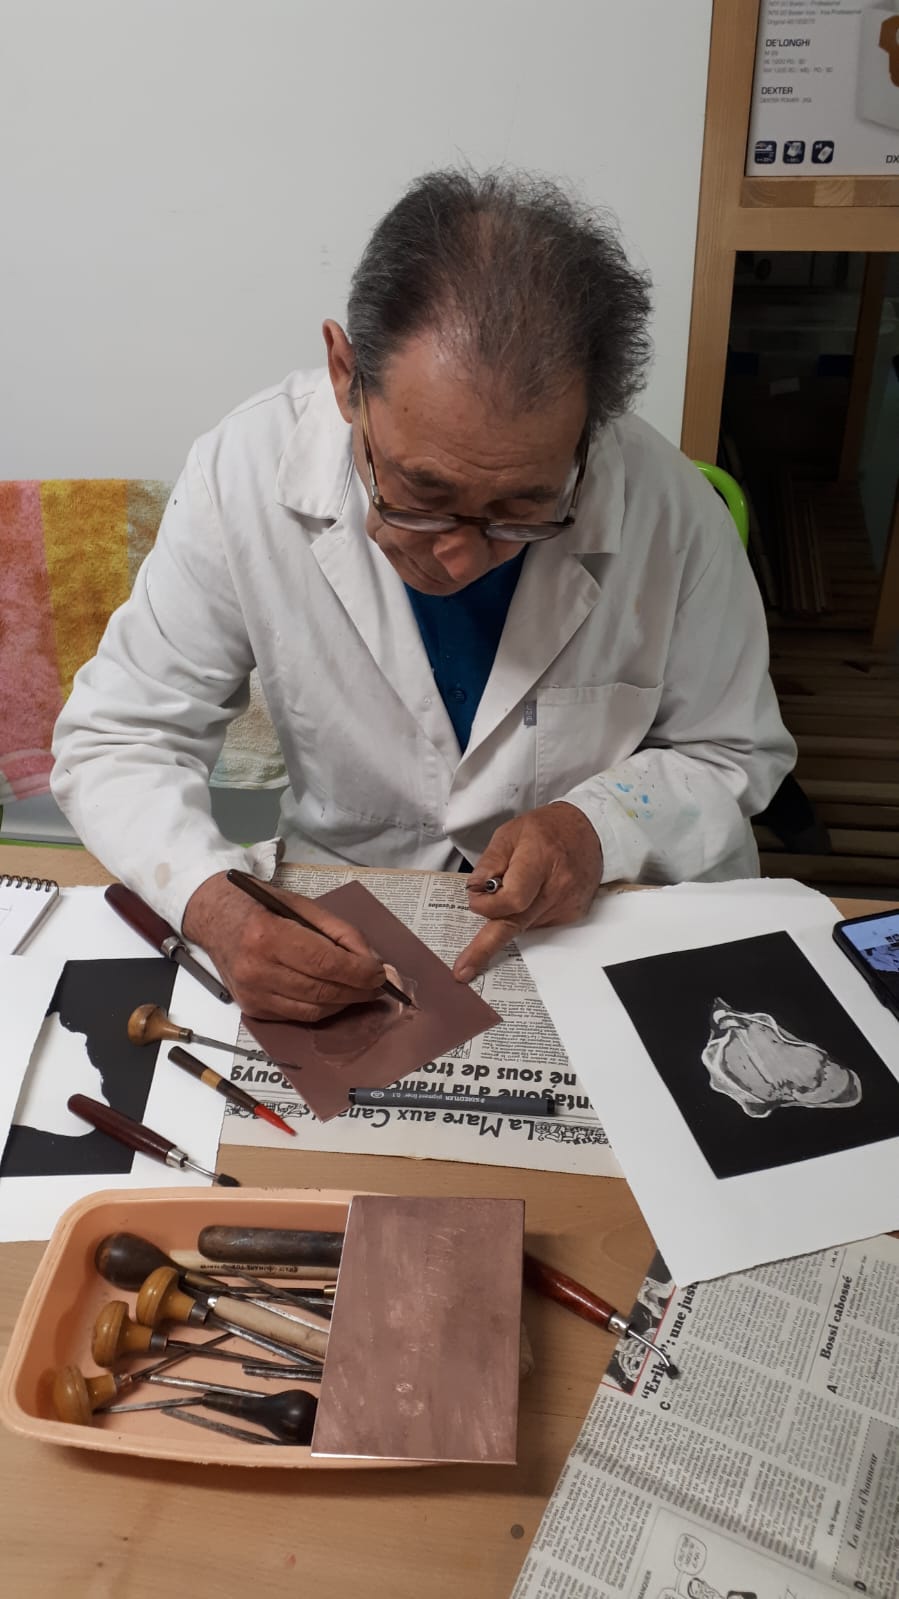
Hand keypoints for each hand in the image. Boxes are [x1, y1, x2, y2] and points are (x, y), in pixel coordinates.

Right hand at [182, 872, 386, 1021]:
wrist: (216, 919)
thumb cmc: (262, 906)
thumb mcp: (303, 906)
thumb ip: (339, 932)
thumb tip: (371, 962)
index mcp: (269, 935)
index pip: (326, 964)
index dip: (359, 972)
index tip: (380, 973)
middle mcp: (257, 969)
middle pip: (322, 991)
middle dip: (357, 990)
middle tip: (377, 984)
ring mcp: (252, 993)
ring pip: (313, 1010)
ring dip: (344, 1003)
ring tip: (360, 991)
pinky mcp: (252, 1009)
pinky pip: (298, 1017)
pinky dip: (322, 1009)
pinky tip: (334, 996)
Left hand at [454, 803, 602, 981]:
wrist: (588, 832)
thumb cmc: (546, 830)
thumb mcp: (509, 833)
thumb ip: (490, 862)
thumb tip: (476, 890)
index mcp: (539, 860)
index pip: (512, 900)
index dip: (488, 905)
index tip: (476, 899)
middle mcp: (557, 887)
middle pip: (515, 924)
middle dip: (485, 948)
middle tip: (463, 970)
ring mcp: (567, 905)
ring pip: (524, 925)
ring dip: (509, 914)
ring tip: (520, 886)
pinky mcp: (572, 915)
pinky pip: (538, 923)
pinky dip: (527, 913)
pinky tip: (535, 892)